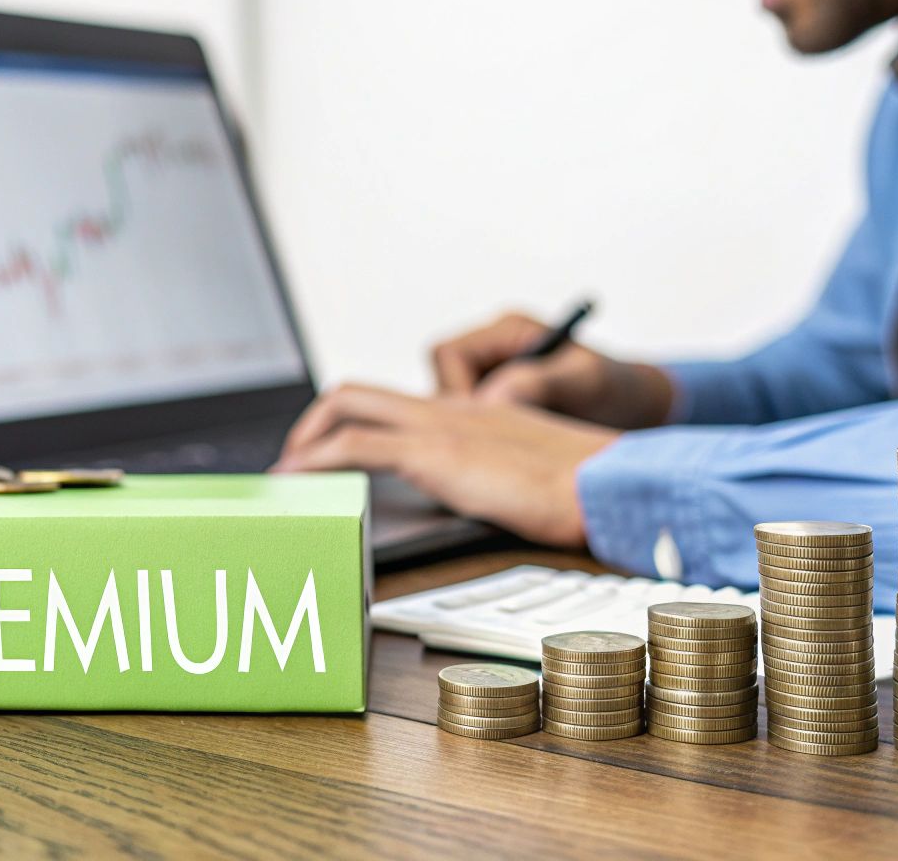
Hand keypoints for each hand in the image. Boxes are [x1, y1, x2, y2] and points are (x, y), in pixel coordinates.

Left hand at [270, 382, 621, 547]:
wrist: (611, 484)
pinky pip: (355, 443)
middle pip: (358, 393)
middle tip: (295, 464)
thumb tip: (488, 503)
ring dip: (304, 439)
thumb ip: (502, 478)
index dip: (354, 423)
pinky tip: (301, 481)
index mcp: (474, 413)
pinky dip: (316, 458)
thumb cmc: (586, 490)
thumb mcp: (534, 477)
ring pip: (345, 406)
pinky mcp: (436, 452)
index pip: (399, 404)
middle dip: (312, 424)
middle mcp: (451, 409)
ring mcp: (440, 426)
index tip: (332, 456)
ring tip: (286, 476)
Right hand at [431, 311, 676, 429]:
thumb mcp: (585, 382)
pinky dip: (484, 439)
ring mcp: (493, 378)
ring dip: (472, 429)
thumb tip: (490, 403)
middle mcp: (493, 350)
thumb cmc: (617, 388)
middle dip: (460, 414)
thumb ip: (540, 384)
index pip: (449, 355)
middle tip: (491, 443)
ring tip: (509, 447)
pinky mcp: (498, 404)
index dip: (455, 391)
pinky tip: (512, 453)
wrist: (639, 410)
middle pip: (443, 381)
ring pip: (451, 407)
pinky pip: (469, 423)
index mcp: (509, 331)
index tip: (481, 423)